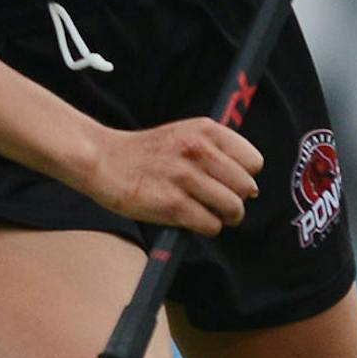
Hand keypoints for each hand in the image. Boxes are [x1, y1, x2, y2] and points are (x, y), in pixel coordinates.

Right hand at [87, 118, 261, 234]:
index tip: (229, 181)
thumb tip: (250, 185)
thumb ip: (217, 150)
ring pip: (233, 208)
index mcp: (205, 130)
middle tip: (219, 202)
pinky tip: (190, 219)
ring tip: (208, 213)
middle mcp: (198, 151)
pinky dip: (205, 227)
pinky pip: (210, 225)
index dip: (243, 175)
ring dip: (223, 217)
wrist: (103, 160)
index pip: (253, 161)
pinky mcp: (172, 205)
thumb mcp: (185, 134)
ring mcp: (185, 178)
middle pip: (246, 187)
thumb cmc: (146, 152)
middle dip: (236, 199)